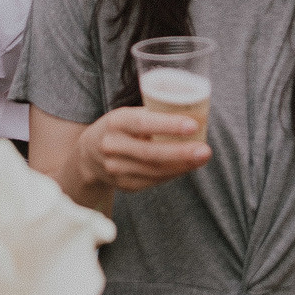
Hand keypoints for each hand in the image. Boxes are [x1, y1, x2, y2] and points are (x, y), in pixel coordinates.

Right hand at [76, 107, 210, 194]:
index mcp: (115, 122)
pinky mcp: (123, 184)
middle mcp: (112, 146)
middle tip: (205, 150)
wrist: (88, 156)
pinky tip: (187, 166)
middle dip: (182, 153)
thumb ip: (152, 114)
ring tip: (202, 157)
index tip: (193, 125)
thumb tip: (193, 110)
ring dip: (182, 165)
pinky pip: (153, 180)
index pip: (143, 123)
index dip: (168, 125)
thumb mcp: (127, 115)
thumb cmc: (118, 128)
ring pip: (155, 170)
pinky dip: (173, 173)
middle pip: (151, 153)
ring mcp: (116, 168)